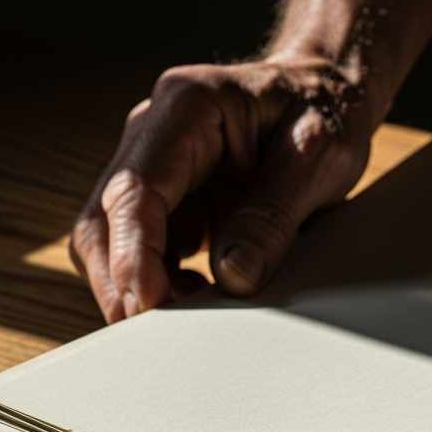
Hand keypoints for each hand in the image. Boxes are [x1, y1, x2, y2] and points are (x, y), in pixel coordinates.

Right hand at [70, 58, 371, 322]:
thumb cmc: (324, 113)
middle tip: (153, 336)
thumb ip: (274, 213)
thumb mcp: (319, 156)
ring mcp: (158, 170)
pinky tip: (198, 300)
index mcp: (186, 107)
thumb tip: (235, 276)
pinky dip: (161, 284)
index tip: (146, 304)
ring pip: (114, 239)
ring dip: (138, 287)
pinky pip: (146, 250)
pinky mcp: (172, 202)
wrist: (326, 95)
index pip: (137, 189)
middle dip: (121, 282)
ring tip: (186, 321)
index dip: (135, 254)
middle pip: (104, 218)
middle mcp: (154, 135)